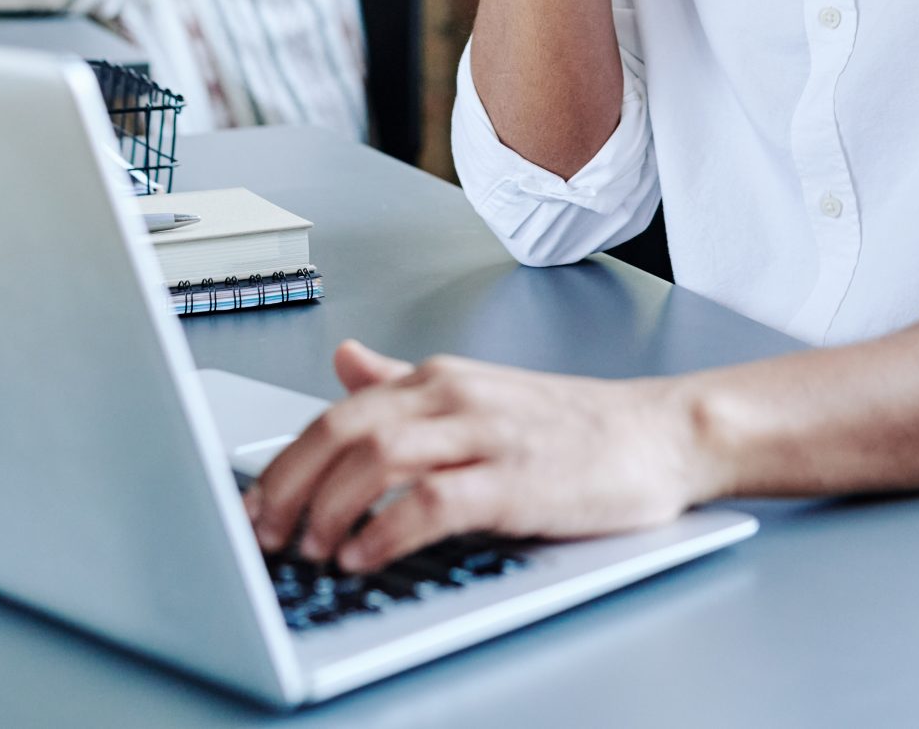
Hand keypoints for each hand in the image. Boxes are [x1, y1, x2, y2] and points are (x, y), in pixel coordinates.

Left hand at [241, 341, 714, 574]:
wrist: (663, 435)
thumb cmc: (575, 427)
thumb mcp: (481, 394)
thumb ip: (407, 383)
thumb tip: (346, 361)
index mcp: (441, 380)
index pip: (340, 411)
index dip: (286, 460)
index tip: (255, 503)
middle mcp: (456, 398)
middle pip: (346, 430)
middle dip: (291, 484)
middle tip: (264, 532)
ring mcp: (487, 437)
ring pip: (380, 457)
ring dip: (330, 507)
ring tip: (308, 547)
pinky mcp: (517, 482)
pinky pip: (434, 502)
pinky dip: (388, 530)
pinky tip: (364, 556)